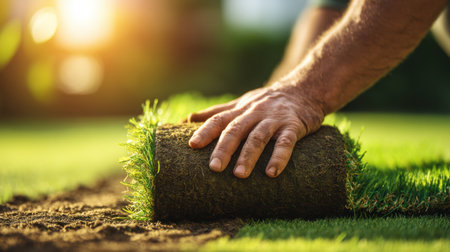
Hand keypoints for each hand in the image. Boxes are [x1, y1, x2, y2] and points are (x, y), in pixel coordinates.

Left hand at [188, 84, 323, 177]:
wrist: (304, 90)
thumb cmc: (266, 101)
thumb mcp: (241, 103)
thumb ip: (217, 112)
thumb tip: (188, 118)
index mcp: (240, 110)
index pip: (219, 119)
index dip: (205, 131)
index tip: (192, 145)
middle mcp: (254, 113)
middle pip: (236, 130)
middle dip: (224, 148)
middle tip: (213, 168)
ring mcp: (274, 120)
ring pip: (258, 137)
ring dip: (248, 156)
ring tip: (239, 175)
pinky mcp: (293, 126)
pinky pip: (285, 142)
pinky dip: (279, 157)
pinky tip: (272, 173)